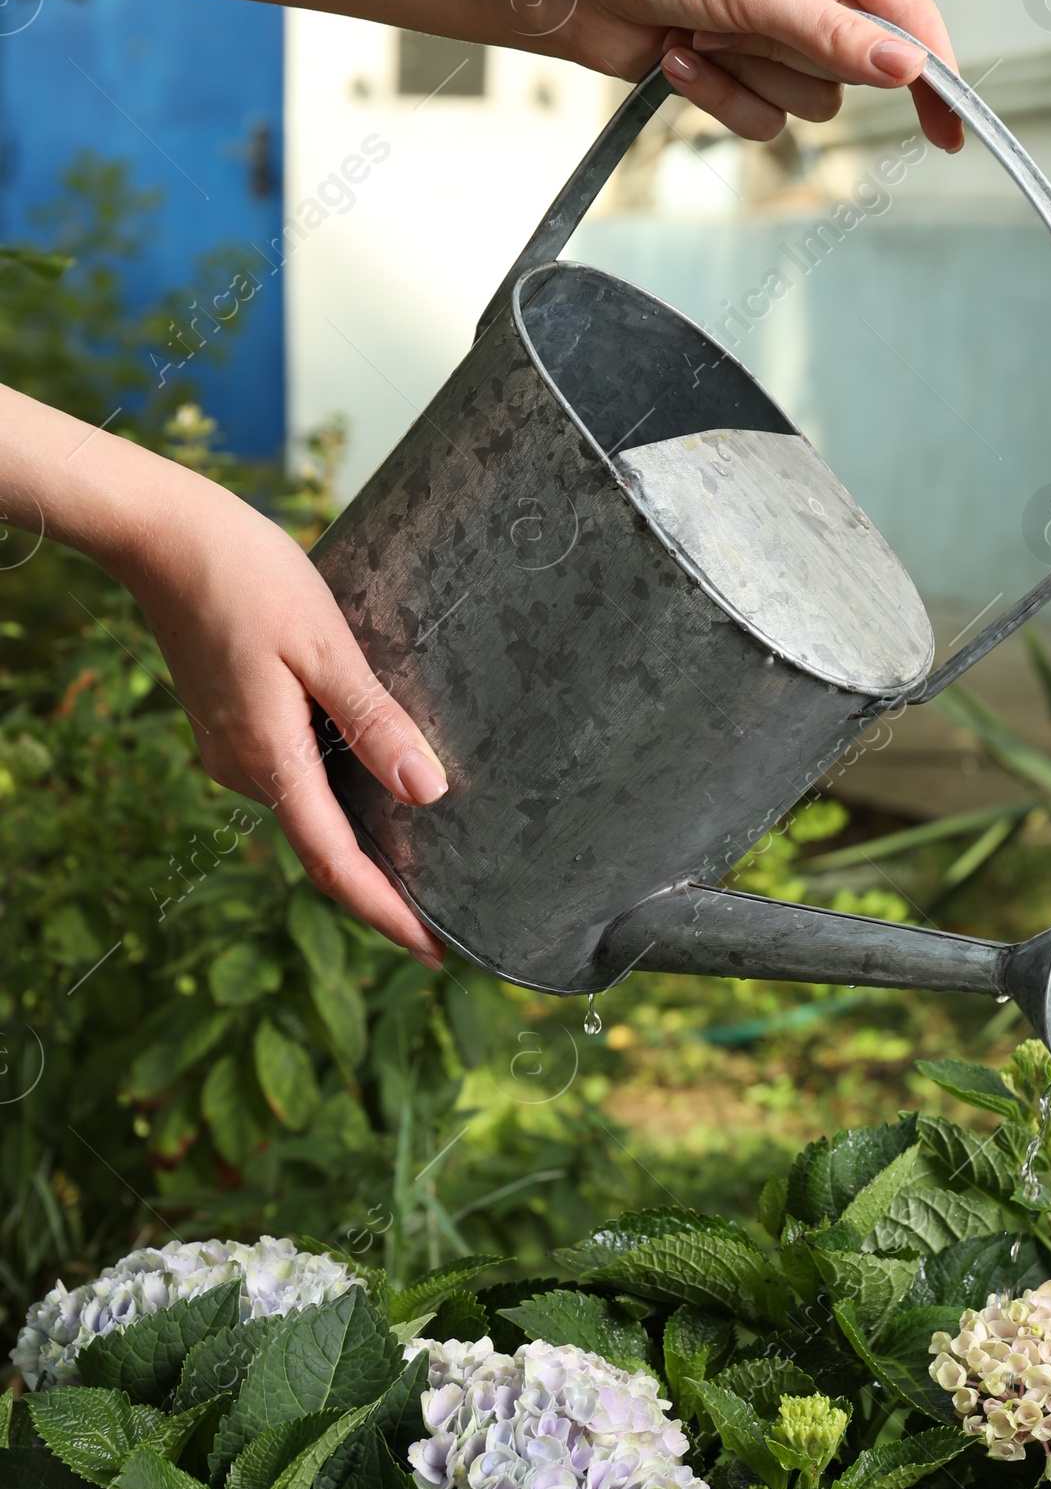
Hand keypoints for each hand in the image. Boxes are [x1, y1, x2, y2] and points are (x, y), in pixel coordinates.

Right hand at [120, 467, 448, 968]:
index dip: (387, 915)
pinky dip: (338, 798)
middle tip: (449, 918)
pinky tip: (378, 788)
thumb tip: (428, 792)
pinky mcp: (231, 725)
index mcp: (270, 759)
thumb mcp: (325, 645)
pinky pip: (293, 778)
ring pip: (308, 813)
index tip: (436, 953)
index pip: (336, 865)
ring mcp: (232, 749)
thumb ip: (375, 721)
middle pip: (323, 848)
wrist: (162, 535)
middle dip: (382, 888)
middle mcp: (244, 769)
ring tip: (427, 860)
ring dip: (362, 841)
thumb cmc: (247, 577)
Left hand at [550, 0, 964, 149]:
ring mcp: (779, 32)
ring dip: (750, 78)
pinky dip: (719, 96)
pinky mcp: (742, 71)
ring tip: (701, 32)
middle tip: (738, 23)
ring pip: (810, 103)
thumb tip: (911, 68)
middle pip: (856, 72)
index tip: (953, 129)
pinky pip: (764, 121)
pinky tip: (679, 55)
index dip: (934, 74)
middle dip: (793, 59)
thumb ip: (838, 37)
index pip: (911, 18)